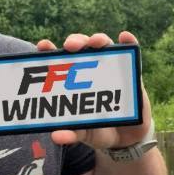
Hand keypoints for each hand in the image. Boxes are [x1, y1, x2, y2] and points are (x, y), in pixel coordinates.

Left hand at [36, 31, 151, 148]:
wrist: (125, 137)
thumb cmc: (97, 130)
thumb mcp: (84, 134)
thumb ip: (71, 134)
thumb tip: (57, 136)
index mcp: (70, 81)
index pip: (57, 61)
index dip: (49, 50)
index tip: (43, 45)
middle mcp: (88, 69)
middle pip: (80, 47)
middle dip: (75, 42)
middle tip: (71, 46)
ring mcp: (109, 68)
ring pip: (103, 46)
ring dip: (99, 40)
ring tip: (98, 42)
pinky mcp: (130, 71)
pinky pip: (130, 52)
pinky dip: (128, 41)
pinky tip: (125, 36)